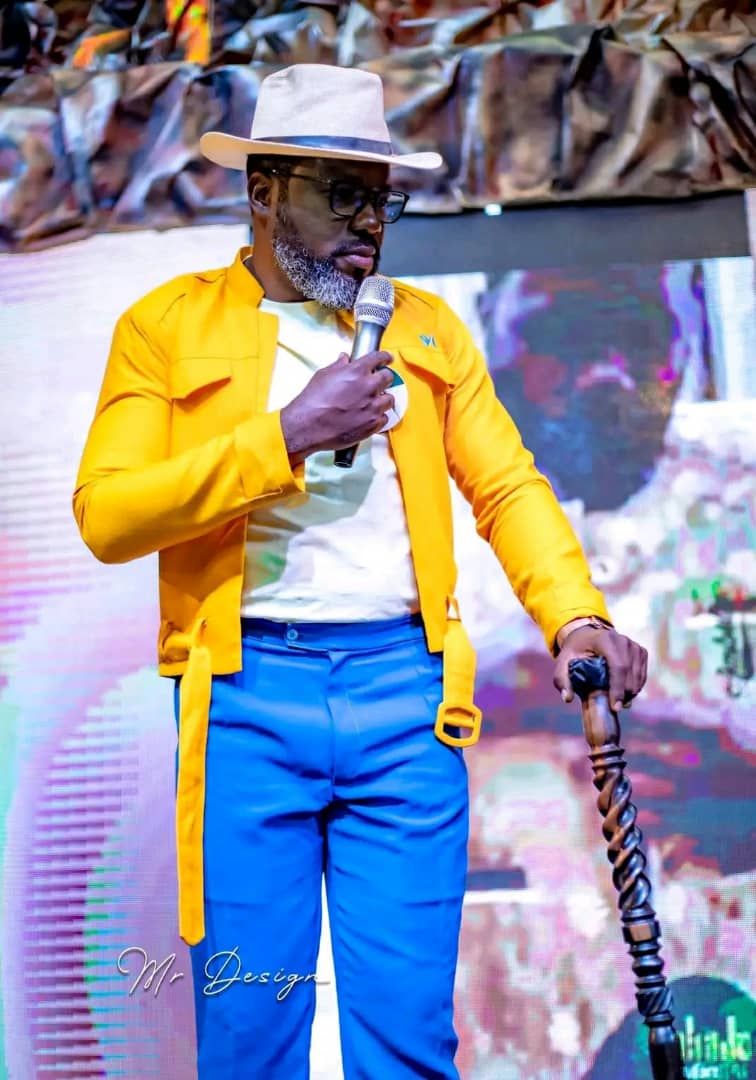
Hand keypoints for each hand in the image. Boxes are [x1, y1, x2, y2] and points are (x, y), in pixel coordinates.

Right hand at [280, 350, 395, 462]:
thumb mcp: (323, 375)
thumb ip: (338, 366)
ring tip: (373, 401)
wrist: (308, 426)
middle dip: (384, 378)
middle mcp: (368, 387)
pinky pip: (384, 419)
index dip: (384, 357)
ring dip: (383, 399)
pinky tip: (369, 416)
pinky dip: (379, 417)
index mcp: (357, 371)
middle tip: (379, 381)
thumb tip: (343, 360)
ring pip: (390, 399)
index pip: (379, 358)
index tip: (387, 359)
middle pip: (389, 377)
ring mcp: (372, 407)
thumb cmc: (312, 402)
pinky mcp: (372, 425)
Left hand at [553, 625, 647, 711]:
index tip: (615, 707)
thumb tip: (567, 699)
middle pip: (630, 673)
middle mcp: (622, 640)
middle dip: (625, 694)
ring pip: (638, 676)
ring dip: (631, 693)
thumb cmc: (575, 651)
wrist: (586, 636)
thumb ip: (561, 679)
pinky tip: (625, 694)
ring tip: (619, 702)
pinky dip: (636, 686)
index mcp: (604, 639)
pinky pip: (642, 674)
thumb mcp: (563, 662)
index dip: (618, 688)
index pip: (618, 666)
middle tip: (616, 708)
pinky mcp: (640, 651)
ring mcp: (633, 644)